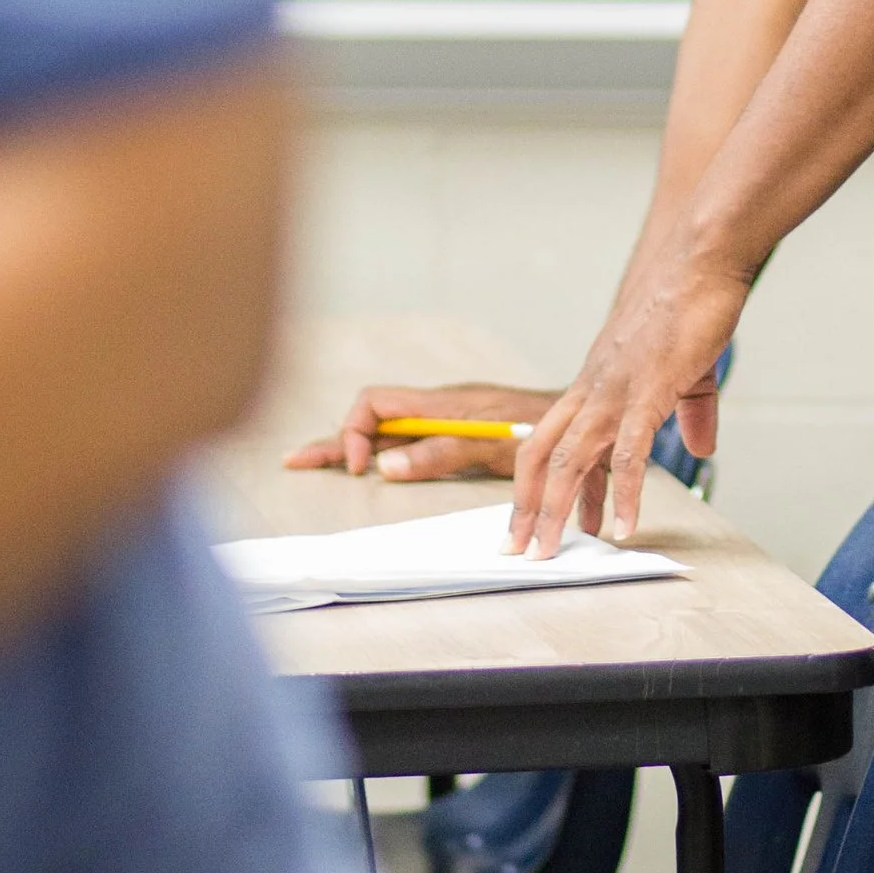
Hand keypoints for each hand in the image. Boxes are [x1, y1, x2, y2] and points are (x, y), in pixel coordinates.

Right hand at [284, 380, 556, 482]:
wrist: (580, 420)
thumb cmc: (543, 428)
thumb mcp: (493, 444)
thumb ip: (441, 452)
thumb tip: (385, 467)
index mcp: (439, 404)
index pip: (374, 405)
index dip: (355, 433)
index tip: (361, 468)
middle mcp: (436, 409)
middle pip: (370, 419)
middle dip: (332, 439)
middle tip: (294, 461)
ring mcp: (445, 421)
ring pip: (386, 431)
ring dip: (351, 446)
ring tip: (316, 463)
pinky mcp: (457, 434)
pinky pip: (408, 441)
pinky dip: (381, 453)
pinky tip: (372, 465)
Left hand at [507, 241, 750, 556]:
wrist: (698, 260)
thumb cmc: (688, 304)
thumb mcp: (687, 369)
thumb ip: (691, 412)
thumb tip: (701, 448)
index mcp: (595, 385)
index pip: (550, 440)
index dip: (539, 485)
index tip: (539, 524)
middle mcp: (593, 390)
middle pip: (541, 454)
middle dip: (526, 507)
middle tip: (519, 551)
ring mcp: (615, 392)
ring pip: (571, 460)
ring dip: (556, 511)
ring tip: (550, 552)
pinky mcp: (647, 392)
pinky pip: (627, 454)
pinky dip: (622, 494)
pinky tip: (623, 528)